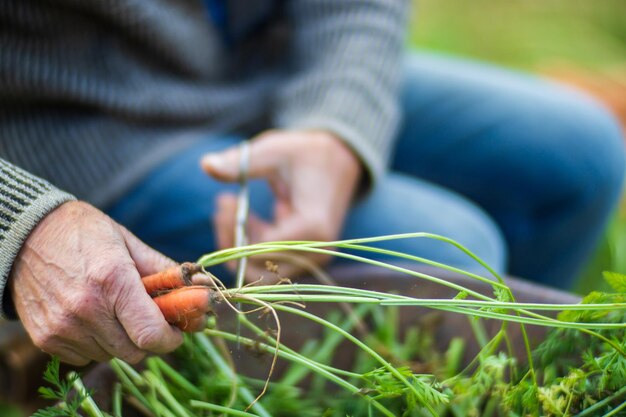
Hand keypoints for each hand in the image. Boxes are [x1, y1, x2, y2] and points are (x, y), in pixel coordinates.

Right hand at [8, 201, 182, 364]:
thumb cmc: (85, 234)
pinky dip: (96, 344)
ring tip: (116, 312)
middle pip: (134, 351)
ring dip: (122, 341)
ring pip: (110, 356)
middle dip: (149, 339)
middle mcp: (86, 308)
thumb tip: (200, 286)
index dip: (170, 338)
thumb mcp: (129, 242)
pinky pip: (84, 357)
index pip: (150, 334)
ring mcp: (63, 326)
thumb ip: (164, 270)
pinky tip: (93, 318)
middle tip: (149, 319)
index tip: (177, 331)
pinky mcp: (45, 338)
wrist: (27, 235)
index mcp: (112, 280)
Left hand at [201, 130, 362, 279]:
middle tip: (223, 207)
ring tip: (231, 207)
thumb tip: (206, 165)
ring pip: (262, 271)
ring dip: (240, 244)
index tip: (224, 201)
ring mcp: (313, 258)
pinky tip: (248, 217)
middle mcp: (316, 251)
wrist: (341, 160)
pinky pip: (270, 264)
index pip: (260, 251)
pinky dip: (253, 245)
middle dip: (233, 242)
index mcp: (312, 227)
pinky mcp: (306, 258)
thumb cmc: (307, 153)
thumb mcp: (274, 151)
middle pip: (259, 269)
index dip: (234, 232)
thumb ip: (242, 162)